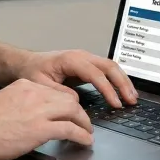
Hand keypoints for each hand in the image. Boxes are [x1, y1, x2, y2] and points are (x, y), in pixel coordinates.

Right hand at [0, 79, 93, 159]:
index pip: (54, 91)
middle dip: (79, 112)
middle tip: (83, 123)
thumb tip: (31, 116)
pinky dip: (81, 136)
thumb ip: (20, 104)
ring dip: (84, 123)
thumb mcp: (3, 103)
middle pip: (68, 98)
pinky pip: (70, 129)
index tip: (69, 112)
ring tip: (87, 132)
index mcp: (24, 85)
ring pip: (73, 111)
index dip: (66, 103)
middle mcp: (34, 93)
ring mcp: (38, 111)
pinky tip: (85, 141)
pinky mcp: (41, 129)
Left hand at [18, 50, 137, 107]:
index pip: (95, 74)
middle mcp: (81, 56)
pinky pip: (106, 70)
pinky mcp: (87, 65)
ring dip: (123, 81)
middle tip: (131, 100)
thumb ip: (58, 92)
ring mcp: (85, 59)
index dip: (107, 89)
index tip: (115, 103)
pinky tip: (123, 91)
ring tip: (132, 97)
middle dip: (122, 83)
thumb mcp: (41, 84)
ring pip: (111, 66)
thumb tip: (75, 101)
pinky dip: (117, 80)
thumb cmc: (32, 71)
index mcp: (70, 59)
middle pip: (109, 66)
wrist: (27, 63)